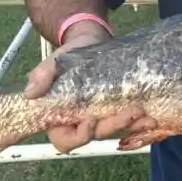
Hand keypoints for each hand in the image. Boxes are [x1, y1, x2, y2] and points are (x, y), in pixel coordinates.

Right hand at [23, 23, 156, 152]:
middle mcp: (81, 121)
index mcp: (60, 117)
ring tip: (146, 116)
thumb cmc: (68, 54)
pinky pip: (128, 122)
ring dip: (131, 125)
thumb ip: (42, 75)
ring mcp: (101, 116)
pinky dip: (140, 121)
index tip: (89, 120)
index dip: (78, 136)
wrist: (90, 40)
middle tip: (130, 112)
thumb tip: (30, 93)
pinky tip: (151, 116)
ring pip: (115, 130)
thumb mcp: (54, 61)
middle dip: (113, 126)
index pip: (65, 140)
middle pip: (95, 136)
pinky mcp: (118, 108)